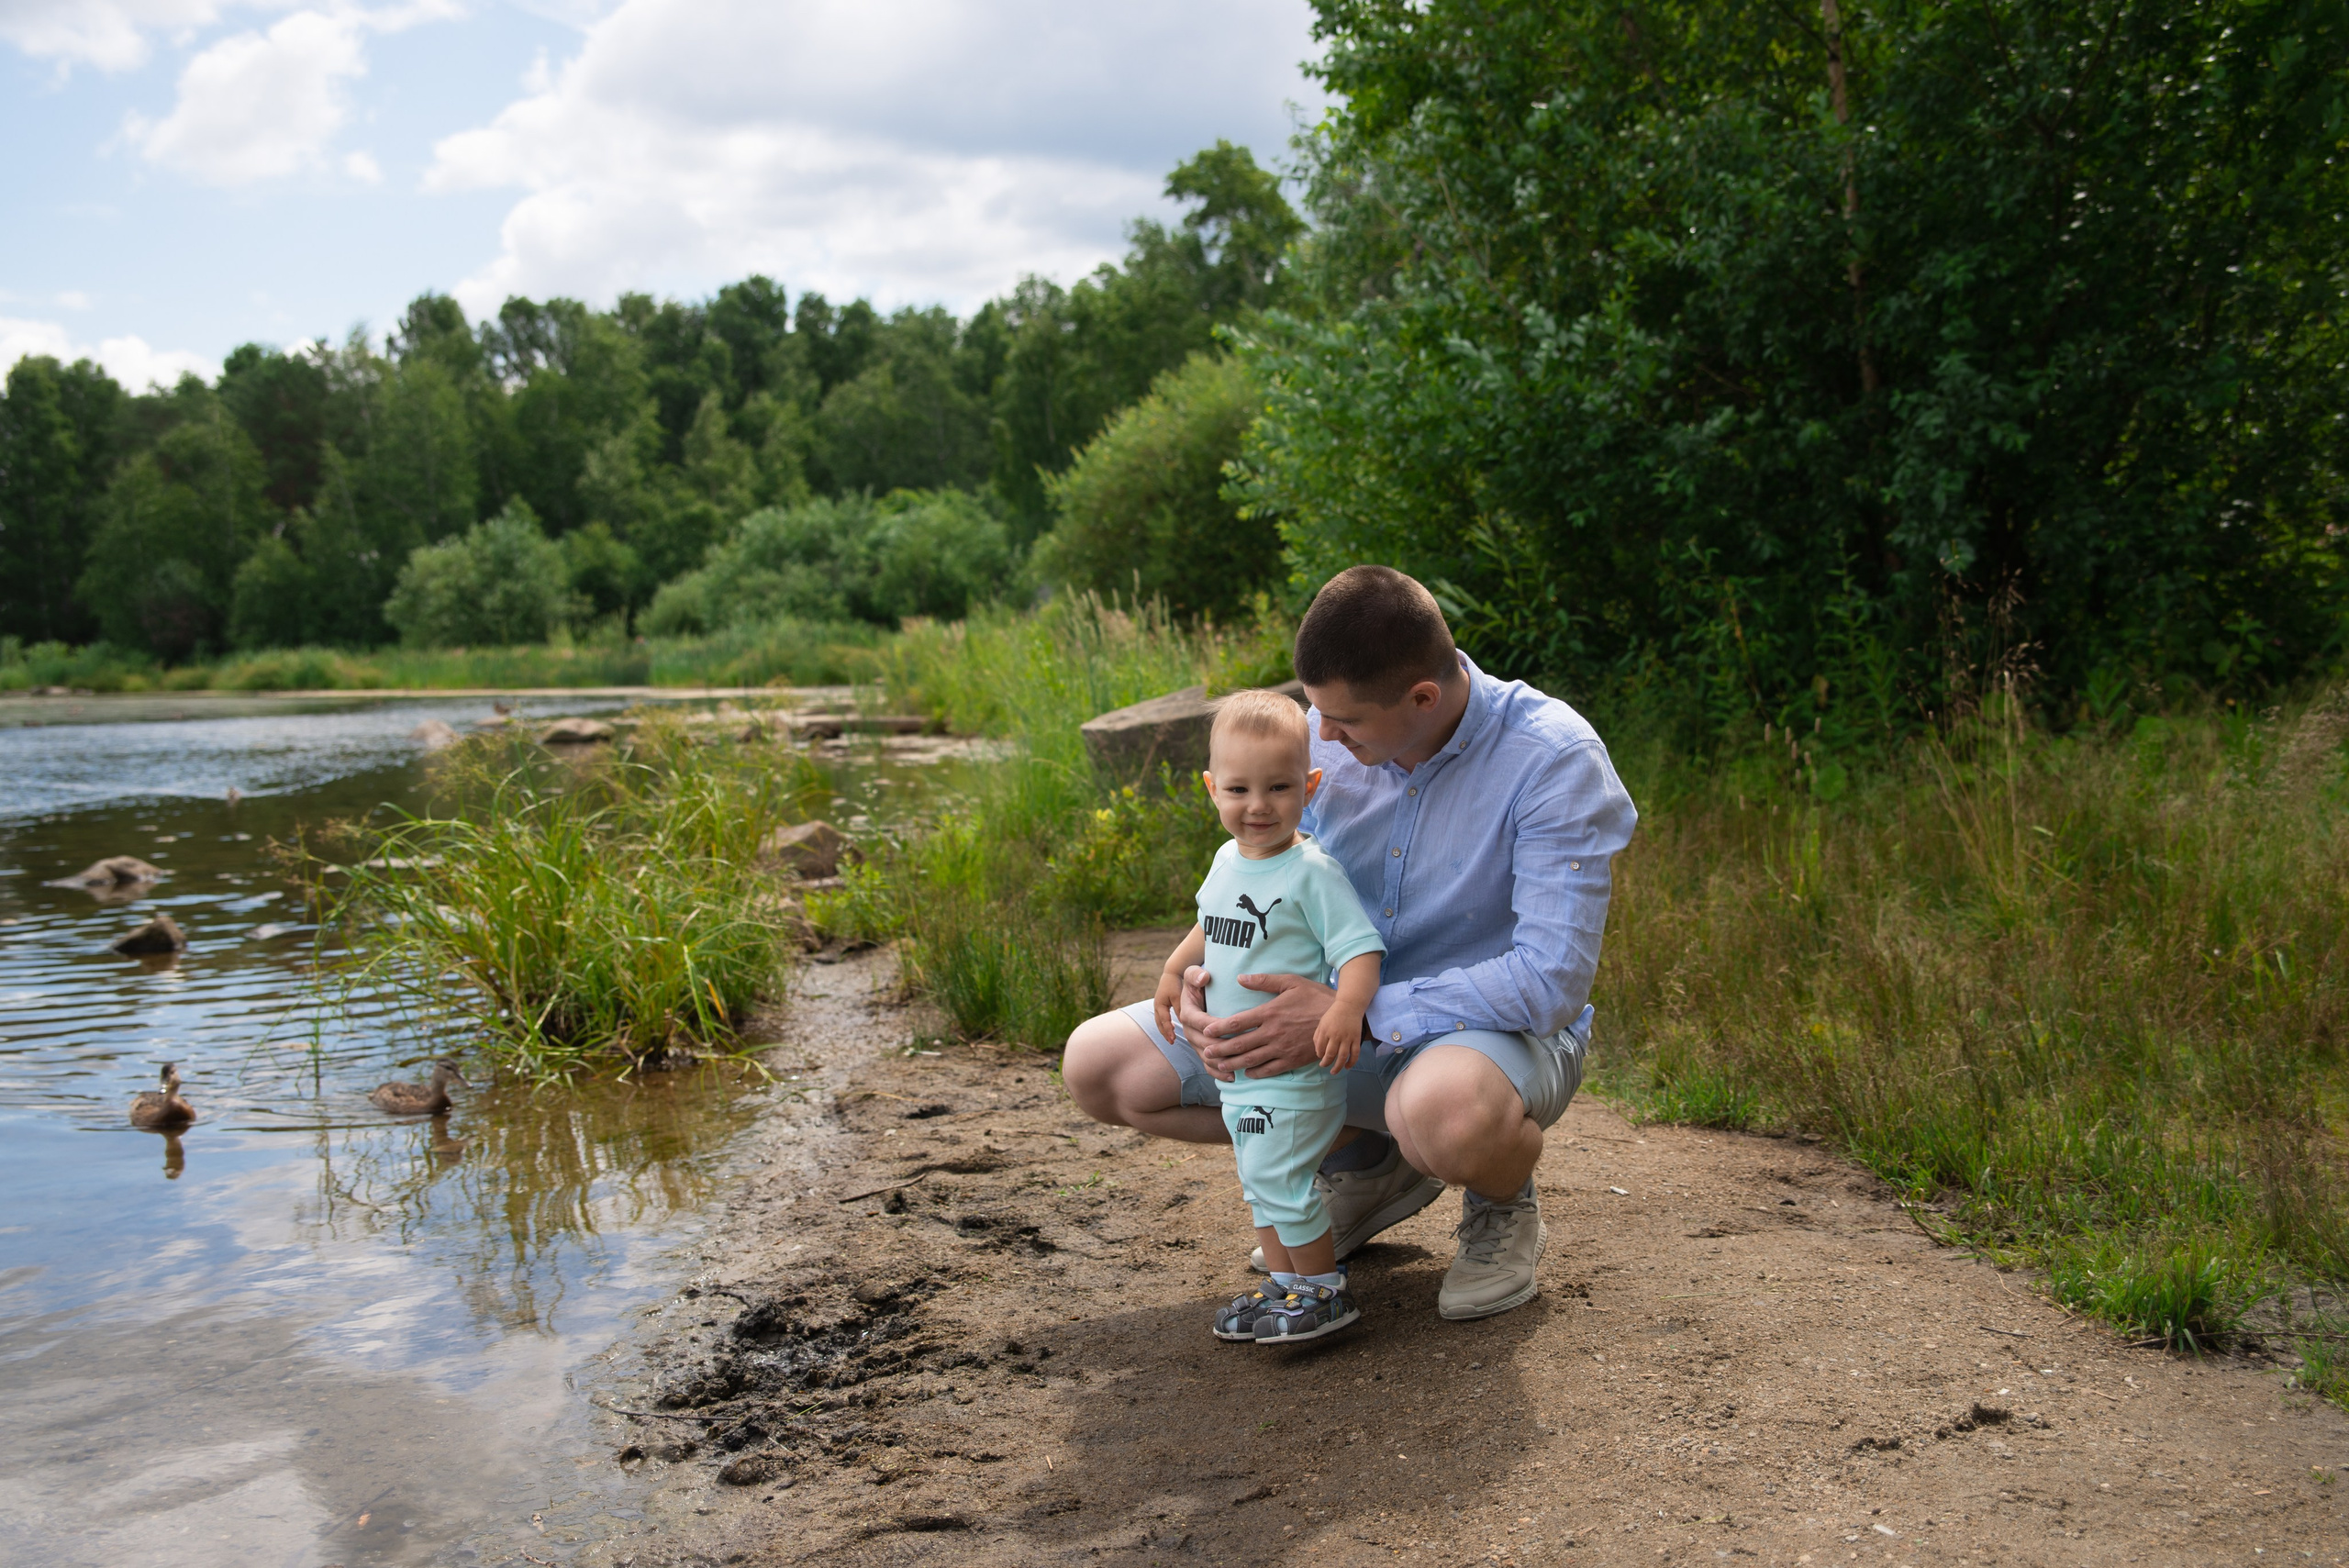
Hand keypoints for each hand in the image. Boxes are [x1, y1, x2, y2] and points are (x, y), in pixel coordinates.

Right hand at [1152, 969, 1183, 1044]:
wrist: (1171, 973)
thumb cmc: (1175, 984)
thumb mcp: (1177, 997)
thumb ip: (1179, 1009)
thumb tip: (1183, 1022)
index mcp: (1159, 1005)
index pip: (1164, 1021)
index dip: (1168, 1031)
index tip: (1173, 1039)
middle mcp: (1157, 1006)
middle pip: (1159, 1023)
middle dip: (1165, 1033)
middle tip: (1172, 1042)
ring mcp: (1158, 1005)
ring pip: (1159, 1021)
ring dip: (1165, 1029)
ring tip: (1171, 1038)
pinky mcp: (1161, 1004)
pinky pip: (1162, 1017)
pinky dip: (1166, 1024)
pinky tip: (1172, 1027)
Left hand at [1178, 971, 1336, 1081]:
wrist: (1341, 1019)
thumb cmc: (1316, 997)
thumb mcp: (1291, 982)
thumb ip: (1265, 981)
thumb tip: (1240, 978)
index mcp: (1270, 1012)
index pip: (1239, 1022)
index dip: (1220, 1028)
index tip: (1206, 1031)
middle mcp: (1273, 1032)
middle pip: (1240, 1043)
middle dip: (1221, 1049)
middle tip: (1206, 1052)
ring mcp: (1283, 1048)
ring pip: (1252, 1059)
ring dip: (1233, 1063)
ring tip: (1219, 1064)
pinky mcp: (1293, 1059)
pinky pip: (1270, 1069)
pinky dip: (1256, 1072)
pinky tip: (1246, 1073)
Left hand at [1313, 1009, 1362, 1072]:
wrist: (1349, 1006)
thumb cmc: (1334, 1015)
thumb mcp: (1322, 1023)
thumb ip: (1317, 1036)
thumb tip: (1318, 1052)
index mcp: (1325, 1031)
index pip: (1320, 1048)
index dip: (1319, 1055)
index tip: (1320, 1057)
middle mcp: (1336, 1036)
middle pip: (1330, 1054)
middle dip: (1326, 1063)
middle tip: (1324, 1066)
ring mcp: (1347, 1038)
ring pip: (1342, 1056)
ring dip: (1337, 1067)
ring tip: (1333, 1072)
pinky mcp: (1356, 1039)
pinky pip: (1355, 1053)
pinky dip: (1352, 1062)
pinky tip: (1347, 1067)